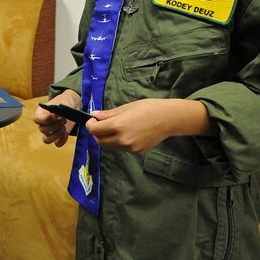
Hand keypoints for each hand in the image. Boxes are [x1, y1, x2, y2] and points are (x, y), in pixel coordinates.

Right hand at [33, 90, 81, 147]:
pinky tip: (66, 132)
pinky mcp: (58, 137)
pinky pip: (57, 143)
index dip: (45, 119)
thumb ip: (58, 108)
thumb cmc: (64, 102)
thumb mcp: (62, 102)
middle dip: (55, 125)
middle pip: (43, 130)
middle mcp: (42, 124)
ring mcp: (49, 132)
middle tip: (64, 119)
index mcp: (40, 113)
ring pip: (47, 139)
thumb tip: (56, 114)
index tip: (55, 116)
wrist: (71, 106)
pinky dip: (62, 140)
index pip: (37, 119)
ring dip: (56, 134)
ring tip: (64, 127)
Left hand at [89, 98, 212, 153]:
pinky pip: (122, 148)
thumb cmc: (148, 108)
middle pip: (100, 141)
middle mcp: (123, 139)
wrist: (169, 118)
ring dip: (106, 139)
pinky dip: (118, 142)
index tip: (92, 120)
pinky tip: (126, 133)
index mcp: (118, 126)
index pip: (94, 130)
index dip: (90, 125)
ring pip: (110, 146)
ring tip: (112, 128)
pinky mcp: (138, 151)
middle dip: (96, 133)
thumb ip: (109, 114)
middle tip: (99, 124)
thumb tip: (95, 116)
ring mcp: (130, 147)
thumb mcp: (126, 108)